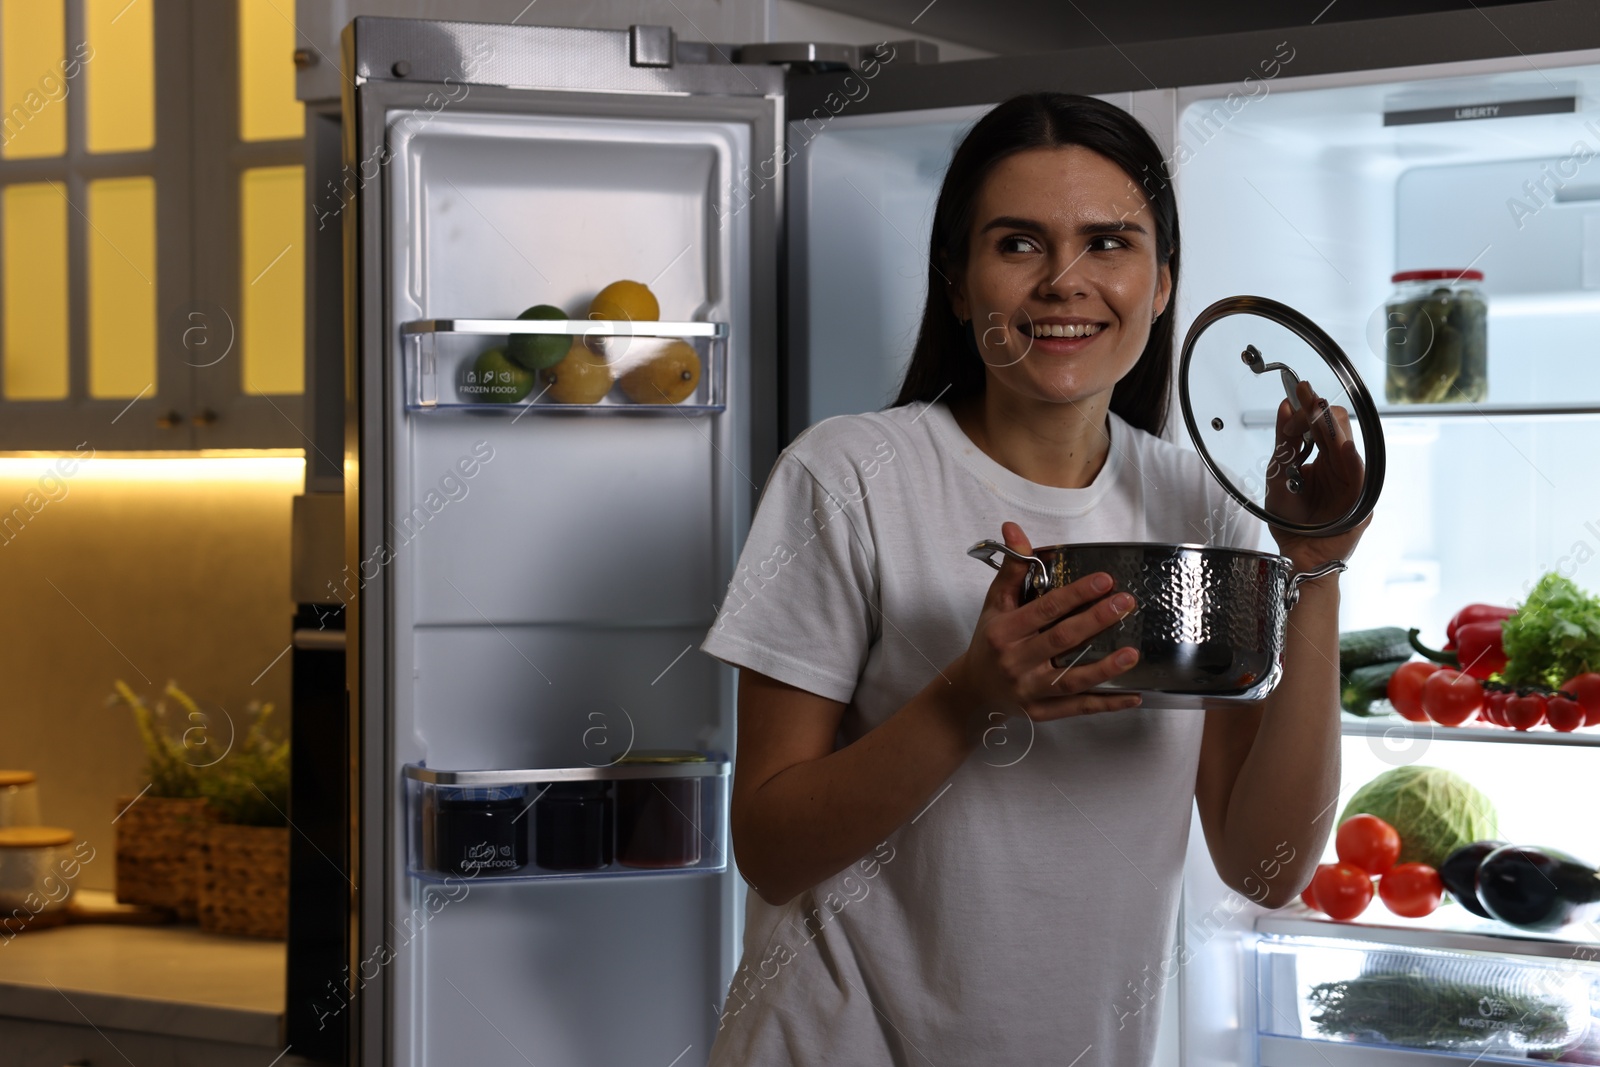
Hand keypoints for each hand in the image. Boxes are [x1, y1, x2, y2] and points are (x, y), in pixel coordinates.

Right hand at [952, 521, 1143, 724]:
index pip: (1044, 610)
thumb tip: (1013, 529)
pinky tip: (1133, 695)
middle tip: (1125, 604)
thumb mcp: (995, 604)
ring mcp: (1028, 691)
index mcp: (1004, 632)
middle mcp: (1016, 662)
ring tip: (1132, 653)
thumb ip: (1012, 570)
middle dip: (1096, 621)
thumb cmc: (989, 642)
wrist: (974, 690)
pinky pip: (1078, 709)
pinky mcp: (1041, 713)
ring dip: (1104, 668)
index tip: (1104, 580)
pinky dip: (1106, 704)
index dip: (1076, 594)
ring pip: (1071, 681)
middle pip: (1061, 641)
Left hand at [1265, 380, 1369, 571]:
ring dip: (1332, 426)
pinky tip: (1341, 445)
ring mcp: (1350, 477)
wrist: (1299, 552)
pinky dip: (1349, 458)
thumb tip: (1285, 407)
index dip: (1306, 407)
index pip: (1317, 424)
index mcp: (1320, 458)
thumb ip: (1285, 444)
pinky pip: (1358, 472)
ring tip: (1318, 411)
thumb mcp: (1279, 476)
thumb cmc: (1290, 520)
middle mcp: (1337, 463)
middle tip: (1304, 392)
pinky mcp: (1360, 496)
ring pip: (1347, 442)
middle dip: (1318, 408)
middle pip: (1335, 427)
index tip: (1295, 391)